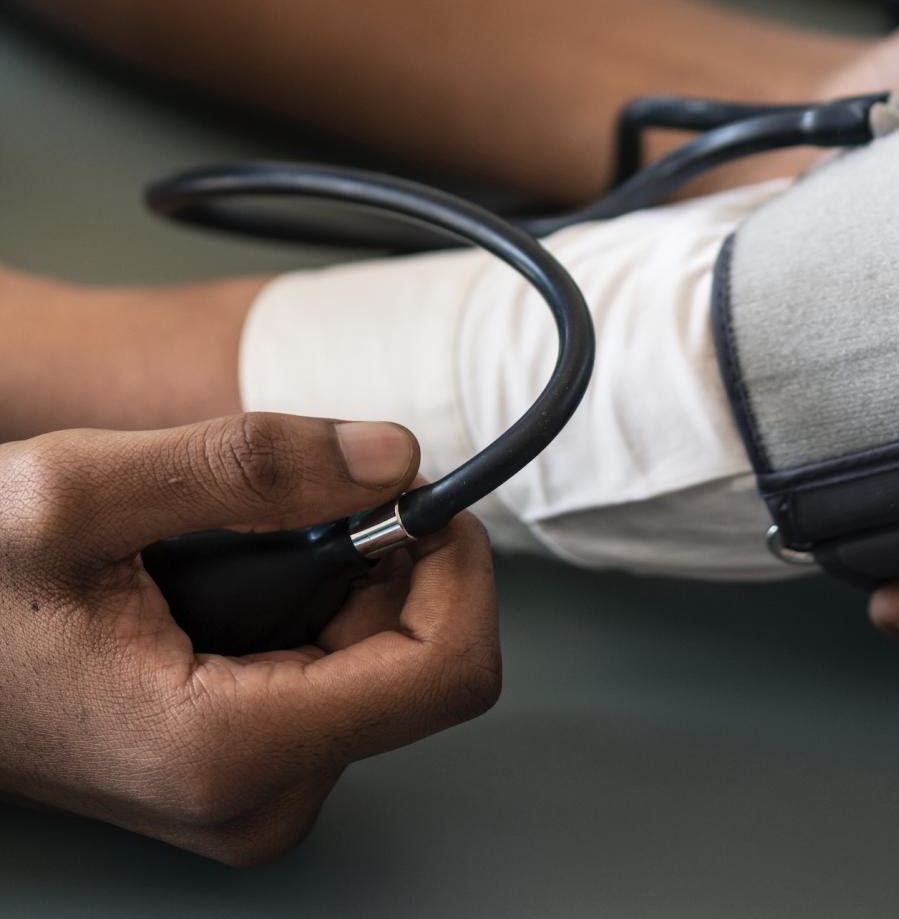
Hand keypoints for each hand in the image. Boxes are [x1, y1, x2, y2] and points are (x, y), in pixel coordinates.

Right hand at [0, 413, 499, 863]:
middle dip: (387, 564)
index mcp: (228, 750)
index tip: (419, 497)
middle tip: (305, 504)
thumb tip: (393, 459)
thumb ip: (248, 467)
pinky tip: (244, 579)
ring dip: (345, 581)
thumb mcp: (83, 491)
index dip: (456, 568)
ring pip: (384, 666)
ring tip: (247, 544)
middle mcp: (258, 797)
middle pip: (421, 663)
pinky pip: (339, 679)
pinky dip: (317, 607)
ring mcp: (253, 795)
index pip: (447, 671)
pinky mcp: (246, 774)